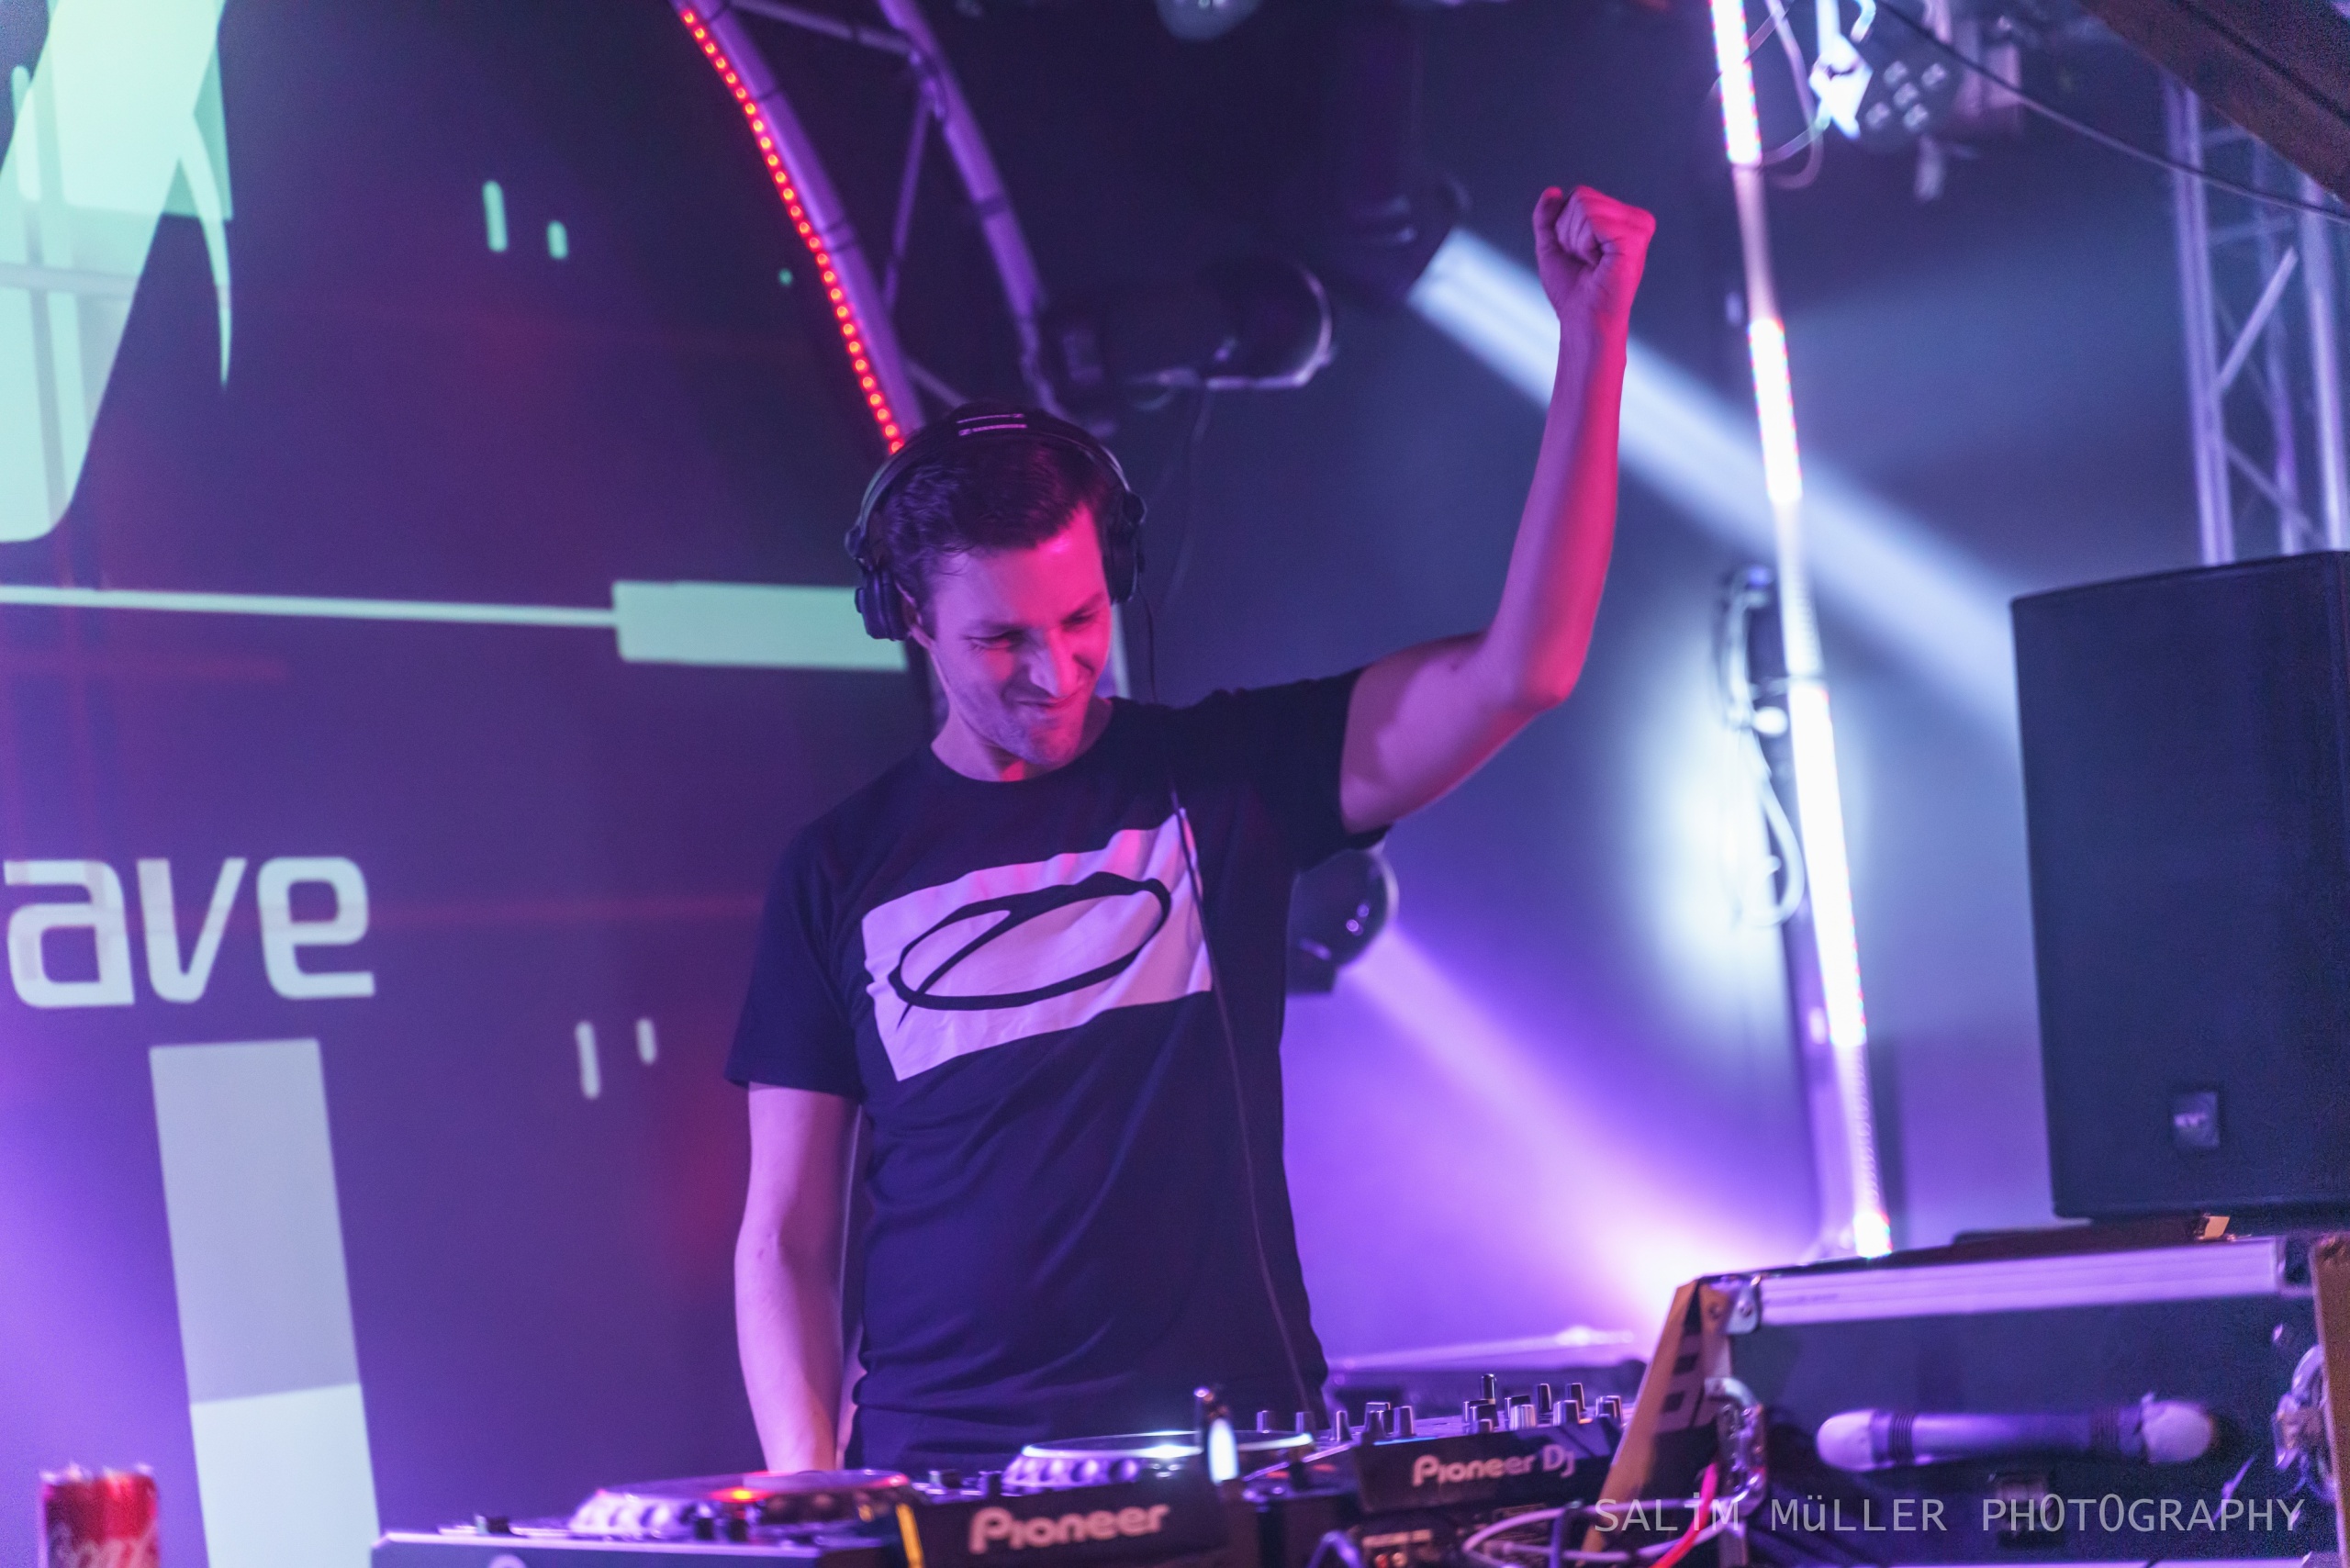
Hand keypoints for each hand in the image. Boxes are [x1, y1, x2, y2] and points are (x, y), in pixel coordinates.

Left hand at [1533, 185, 1654, 333]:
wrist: (1582, 319)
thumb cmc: (1572, 291)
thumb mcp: (1552, 246)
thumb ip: (1548, 218)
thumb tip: (1552, 191)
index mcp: (1620, 219)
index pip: (1580, 195)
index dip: (1565, 226)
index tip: (1577, 254)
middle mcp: (1634, 219)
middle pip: (1582, 196)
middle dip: (1569, 232)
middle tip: (1584, 261)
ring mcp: (1638, 227)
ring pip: (1585, 206)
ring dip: (1576, 240)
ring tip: (1592, 264)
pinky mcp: (1635, 237)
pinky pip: (1593, 220)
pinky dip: (1585, 245)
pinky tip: (1598, 264)